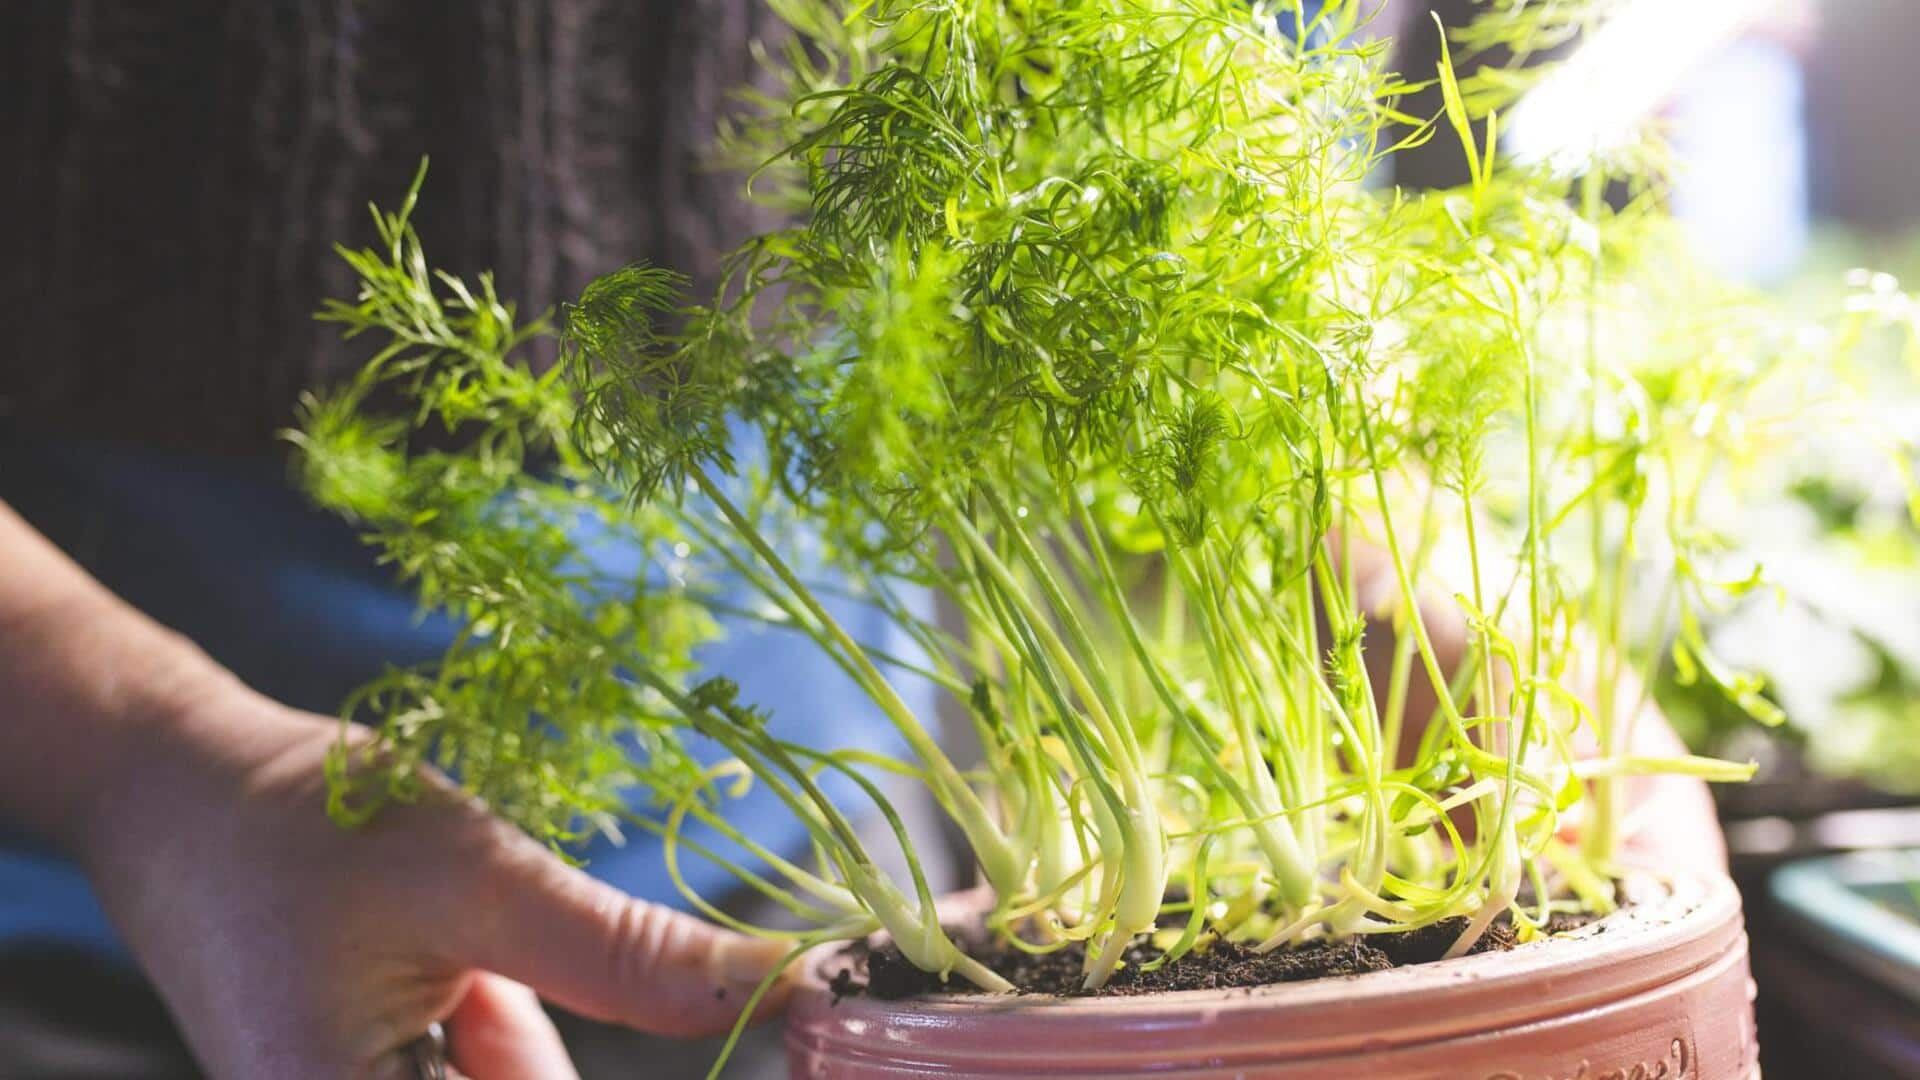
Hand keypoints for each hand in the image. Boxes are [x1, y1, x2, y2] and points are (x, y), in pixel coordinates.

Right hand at [78, 678, 791, 1078]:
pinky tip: (500, 979)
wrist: (174, 788)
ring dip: (550, 1040)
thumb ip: (625, 955)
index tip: (782, 1040)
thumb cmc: (296, 824)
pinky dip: (521, 1037)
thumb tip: (788, 983)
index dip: (633, 1075)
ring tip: (497, 950)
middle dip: (569, 1047)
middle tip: (634, 977)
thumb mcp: (476, 882)